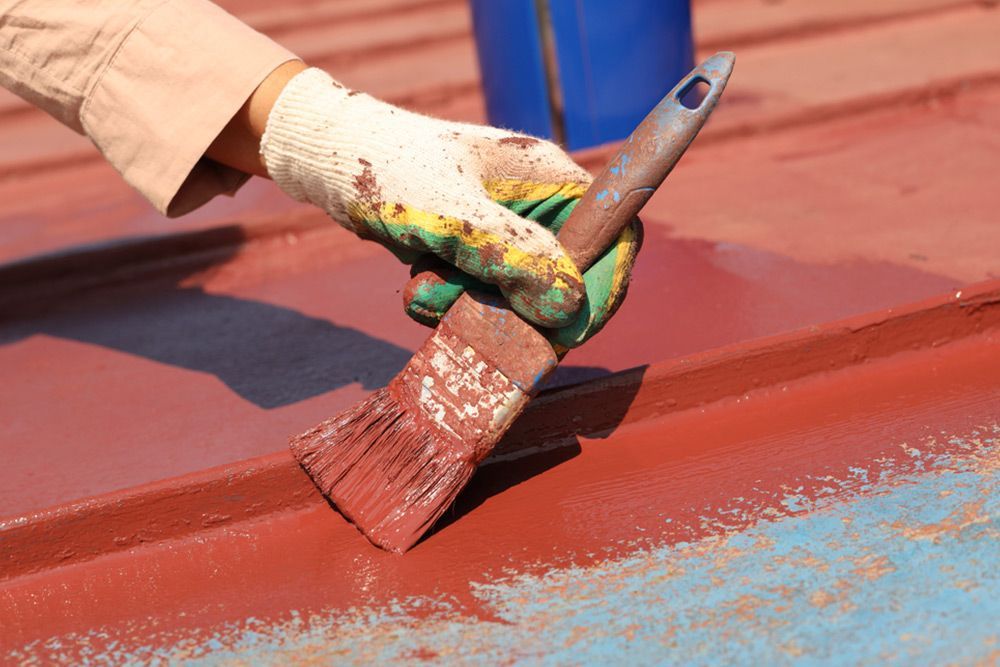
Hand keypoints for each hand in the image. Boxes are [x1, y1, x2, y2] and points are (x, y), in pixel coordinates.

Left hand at [260, 68, 603, 326]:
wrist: (328, 161)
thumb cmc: (391, 169)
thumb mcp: (454, 216)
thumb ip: (513, 257)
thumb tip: (568, 308)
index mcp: (550, 177)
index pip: (614, 234)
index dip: (606, 285)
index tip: (574, 329)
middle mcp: (536, 204)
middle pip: (565, 277)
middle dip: (518, 305)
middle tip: (477, 313)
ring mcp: (503, 228)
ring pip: (517, 294)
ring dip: (472, 303)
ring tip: (428, 284)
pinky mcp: (473, 249)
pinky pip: (480, 294)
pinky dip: (450, 298)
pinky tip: (418, 277)